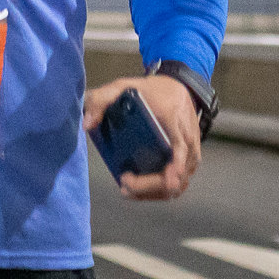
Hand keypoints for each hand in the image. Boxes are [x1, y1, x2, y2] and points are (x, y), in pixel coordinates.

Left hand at [83, 75, 202, 200]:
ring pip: (180, 183)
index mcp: (174, 120)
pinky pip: (179, 183)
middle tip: (125, 182)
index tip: (169, 180)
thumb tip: (86, 124)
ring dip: (154, 192)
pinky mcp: (189, 161)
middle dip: (151, 185)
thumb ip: (102, 99)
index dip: (177, 164)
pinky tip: (139, 191)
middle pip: (178, 172)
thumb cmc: (150, 90)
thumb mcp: (123, 86)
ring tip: (127, 189)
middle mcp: (187, 139)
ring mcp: (191, 152)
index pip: (181, 145)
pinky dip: (159, 191)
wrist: (179, 87)